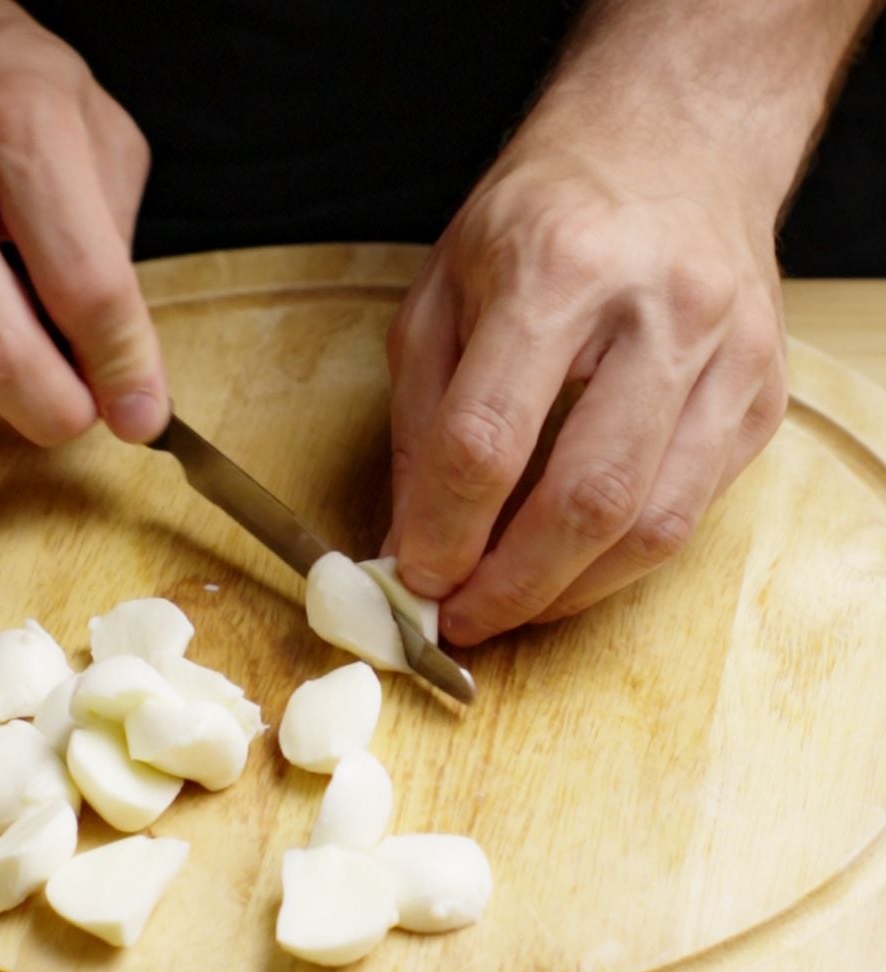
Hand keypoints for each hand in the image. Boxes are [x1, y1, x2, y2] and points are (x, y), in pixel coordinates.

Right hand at [0, 0, 165, 444]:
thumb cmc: (13, 83)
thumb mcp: (100, 133)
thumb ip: (118, 242)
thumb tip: (122, 356)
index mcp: (20, 130)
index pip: (86, 287)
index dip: (124, 368)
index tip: (144, 416)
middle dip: (57, 412)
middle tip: (90, 413)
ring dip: (11, 401)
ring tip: (46, 365)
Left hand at [387, 106, 787, 644]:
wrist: (675, 145)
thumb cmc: (544, 212)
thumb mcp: (444, 290)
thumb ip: (422, 417)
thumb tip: (414, 534)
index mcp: (557, 270)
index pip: (488, 439)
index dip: (446, 531)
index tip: (418, 577)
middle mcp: (659, 313)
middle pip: (585, 498)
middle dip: (514, 586)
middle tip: (466, 620)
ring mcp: (727, 358)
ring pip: (653, 524)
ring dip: (571, 590)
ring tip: (515, 603)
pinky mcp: (762, 395)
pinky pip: (693, 510)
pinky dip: (622, 559)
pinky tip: (575, 562)